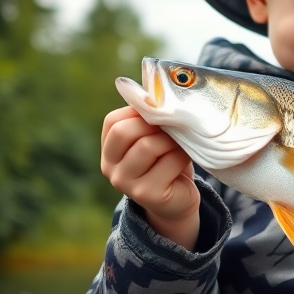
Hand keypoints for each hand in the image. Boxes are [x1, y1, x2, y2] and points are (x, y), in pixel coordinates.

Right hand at [100, 106, 199, 248]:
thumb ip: (149, 120)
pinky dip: (182, 156)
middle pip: (124, 131)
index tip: (160, 115)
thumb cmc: (166, 160)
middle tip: (172, 129)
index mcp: (109, 149)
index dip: (140, 112)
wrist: (178, 199)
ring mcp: (126, 183)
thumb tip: (156, 94)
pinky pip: (168, 162)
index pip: (113, 121)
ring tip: (180, 145)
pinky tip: (184, 161)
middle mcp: (110, 167)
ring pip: (148, 146)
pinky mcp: (147, 195)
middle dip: (154, 125)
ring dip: (171, 141)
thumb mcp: (154, 137)